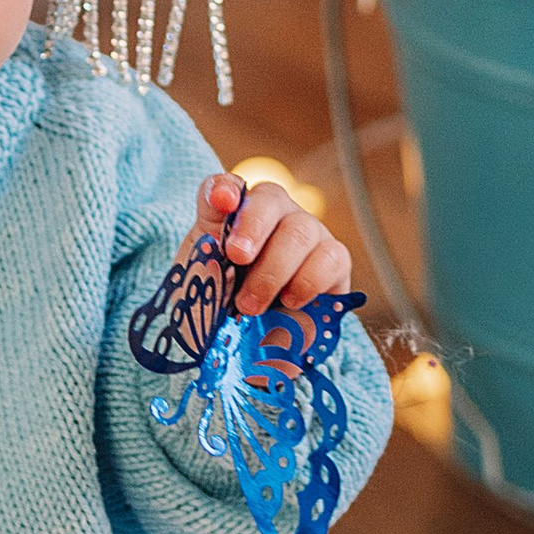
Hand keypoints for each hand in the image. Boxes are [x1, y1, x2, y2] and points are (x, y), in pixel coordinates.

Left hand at [192, 168, 354, 319]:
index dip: (223, 191)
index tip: (222, 203)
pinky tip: (289, 302)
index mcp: (232, 213)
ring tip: (251, 305)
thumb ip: (203, 252)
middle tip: (236, 260)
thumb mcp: (199, 282)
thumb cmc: (223, 307)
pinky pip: (332, 258)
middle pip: (271, 199)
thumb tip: (216, 230)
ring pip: (301, 230)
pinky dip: (309, 281)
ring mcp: (308, 234)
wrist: (251, 347)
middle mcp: (274, 213)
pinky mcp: (334, 262)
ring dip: (275, 269)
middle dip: (252, 231)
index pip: (226, 186)